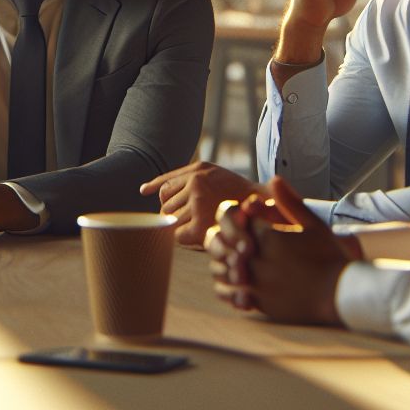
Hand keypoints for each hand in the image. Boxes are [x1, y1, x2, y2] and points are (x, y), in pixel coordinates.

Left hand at [139, 161, 260, 247]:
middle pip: (165, 204)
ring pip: (171, 220)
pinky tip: (196, 237)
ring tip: (199, 228)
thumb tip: (144, 189)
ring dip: (180, 227)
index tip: (144, 192)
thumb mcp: (212, 175)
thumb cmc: (237, 195)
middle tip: (190, 220)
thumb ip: (185, 178)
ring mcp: (199, 202)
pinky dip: (184, 239)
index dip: (155, 190)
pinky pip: (178, 235)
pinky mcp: (202, 224)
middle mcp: (197, 183)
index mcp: (199, 171)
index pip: (165, 185)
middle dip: (172, 214)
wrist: (265, 209)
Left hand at [207, 176, 355, 325]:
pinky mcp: (261, 303)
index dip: (244, 220)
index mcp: (269, 238)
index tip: (253, 222)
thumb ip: (290, 202)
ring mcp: (258, 284)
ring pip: (226, 270)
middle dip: (233, 241)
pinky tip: (242, 283)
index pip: (241, 221)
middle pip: (229, 244)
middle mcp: (259, 260)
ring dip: (228, 264)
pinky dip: (232, 288)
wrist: (342, 293)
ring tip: (240, 262)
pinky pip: (234, 295)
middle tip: (243, 242)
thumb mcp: (313, 224)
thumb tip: (274, 178)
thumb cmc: (330, 256)